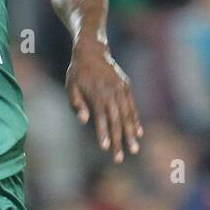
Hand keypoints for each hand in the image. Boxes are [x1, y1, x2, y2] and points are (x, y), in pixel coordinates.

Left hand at [65, 38, 141, 162]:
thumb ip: (77, 104)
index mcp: (97, 95)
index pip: (101, 119)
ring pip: (127, 115)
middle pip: (116, 121)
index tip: (104, 148)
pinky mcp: (126, 87)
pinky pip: (132, 106)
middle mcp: (111, 93)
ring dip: (130, 134)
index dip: (103, 134)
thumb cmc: (78, 72)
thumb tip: (83, 121)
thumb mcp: (71, 86)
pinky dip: (136, 120)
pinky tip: (139, 133)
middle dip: (118, 141)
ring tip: (134, 149)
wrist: (92, 51)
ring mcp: (121, 90)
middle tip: (119, 158)